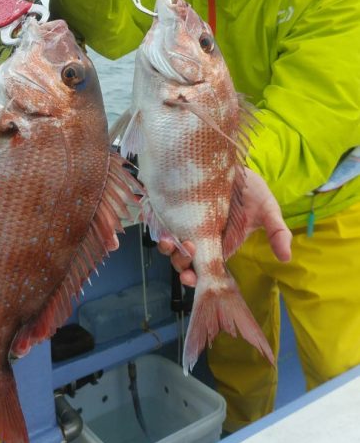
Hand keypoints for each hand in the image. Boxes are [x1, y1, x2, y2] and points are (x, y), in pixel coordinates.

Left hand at [158, 168, 291, 286]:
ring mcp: (186, 223)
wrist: (236, 164)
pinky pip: (160, 221)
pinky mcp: (175, 207)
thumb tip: (286, 257)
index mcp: (220, 245)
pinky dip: (157, 227)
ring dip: (167, 247)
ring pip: (171, 244)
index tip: (190, 278)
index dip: (194, 278)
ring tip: (170, 241)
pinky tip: (158, 225)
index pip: (205, 269)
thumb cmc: (252, 191)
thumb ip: (277, 232)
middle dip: (180, 262)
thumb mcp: (267, 210)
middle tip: (186, 252)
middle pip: (184, 260)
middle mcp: (201, 238)